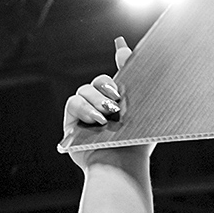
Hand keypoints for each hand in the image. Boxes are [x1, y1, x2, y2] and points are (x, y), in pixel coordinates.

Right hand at [62, 38, 151, 172]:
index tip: (122, 47)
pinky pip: (73, 102)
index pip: (121, 77)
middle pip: (100, 81)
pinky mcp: (72, 123)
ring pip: (85, 90)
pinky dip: (84, 108)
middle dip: (107, 87)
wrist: (121, 165)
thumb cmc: (136, 142)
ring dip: (97, 100)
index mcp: (126, 105)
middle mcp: (106, 108)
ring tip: (107, 118)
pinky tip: (96, 121)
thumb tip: (125, 49)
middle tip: (117, 100)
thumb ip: (134, 80)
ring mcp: (88, 115)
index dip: (122, 60)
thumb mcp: (141, 110)